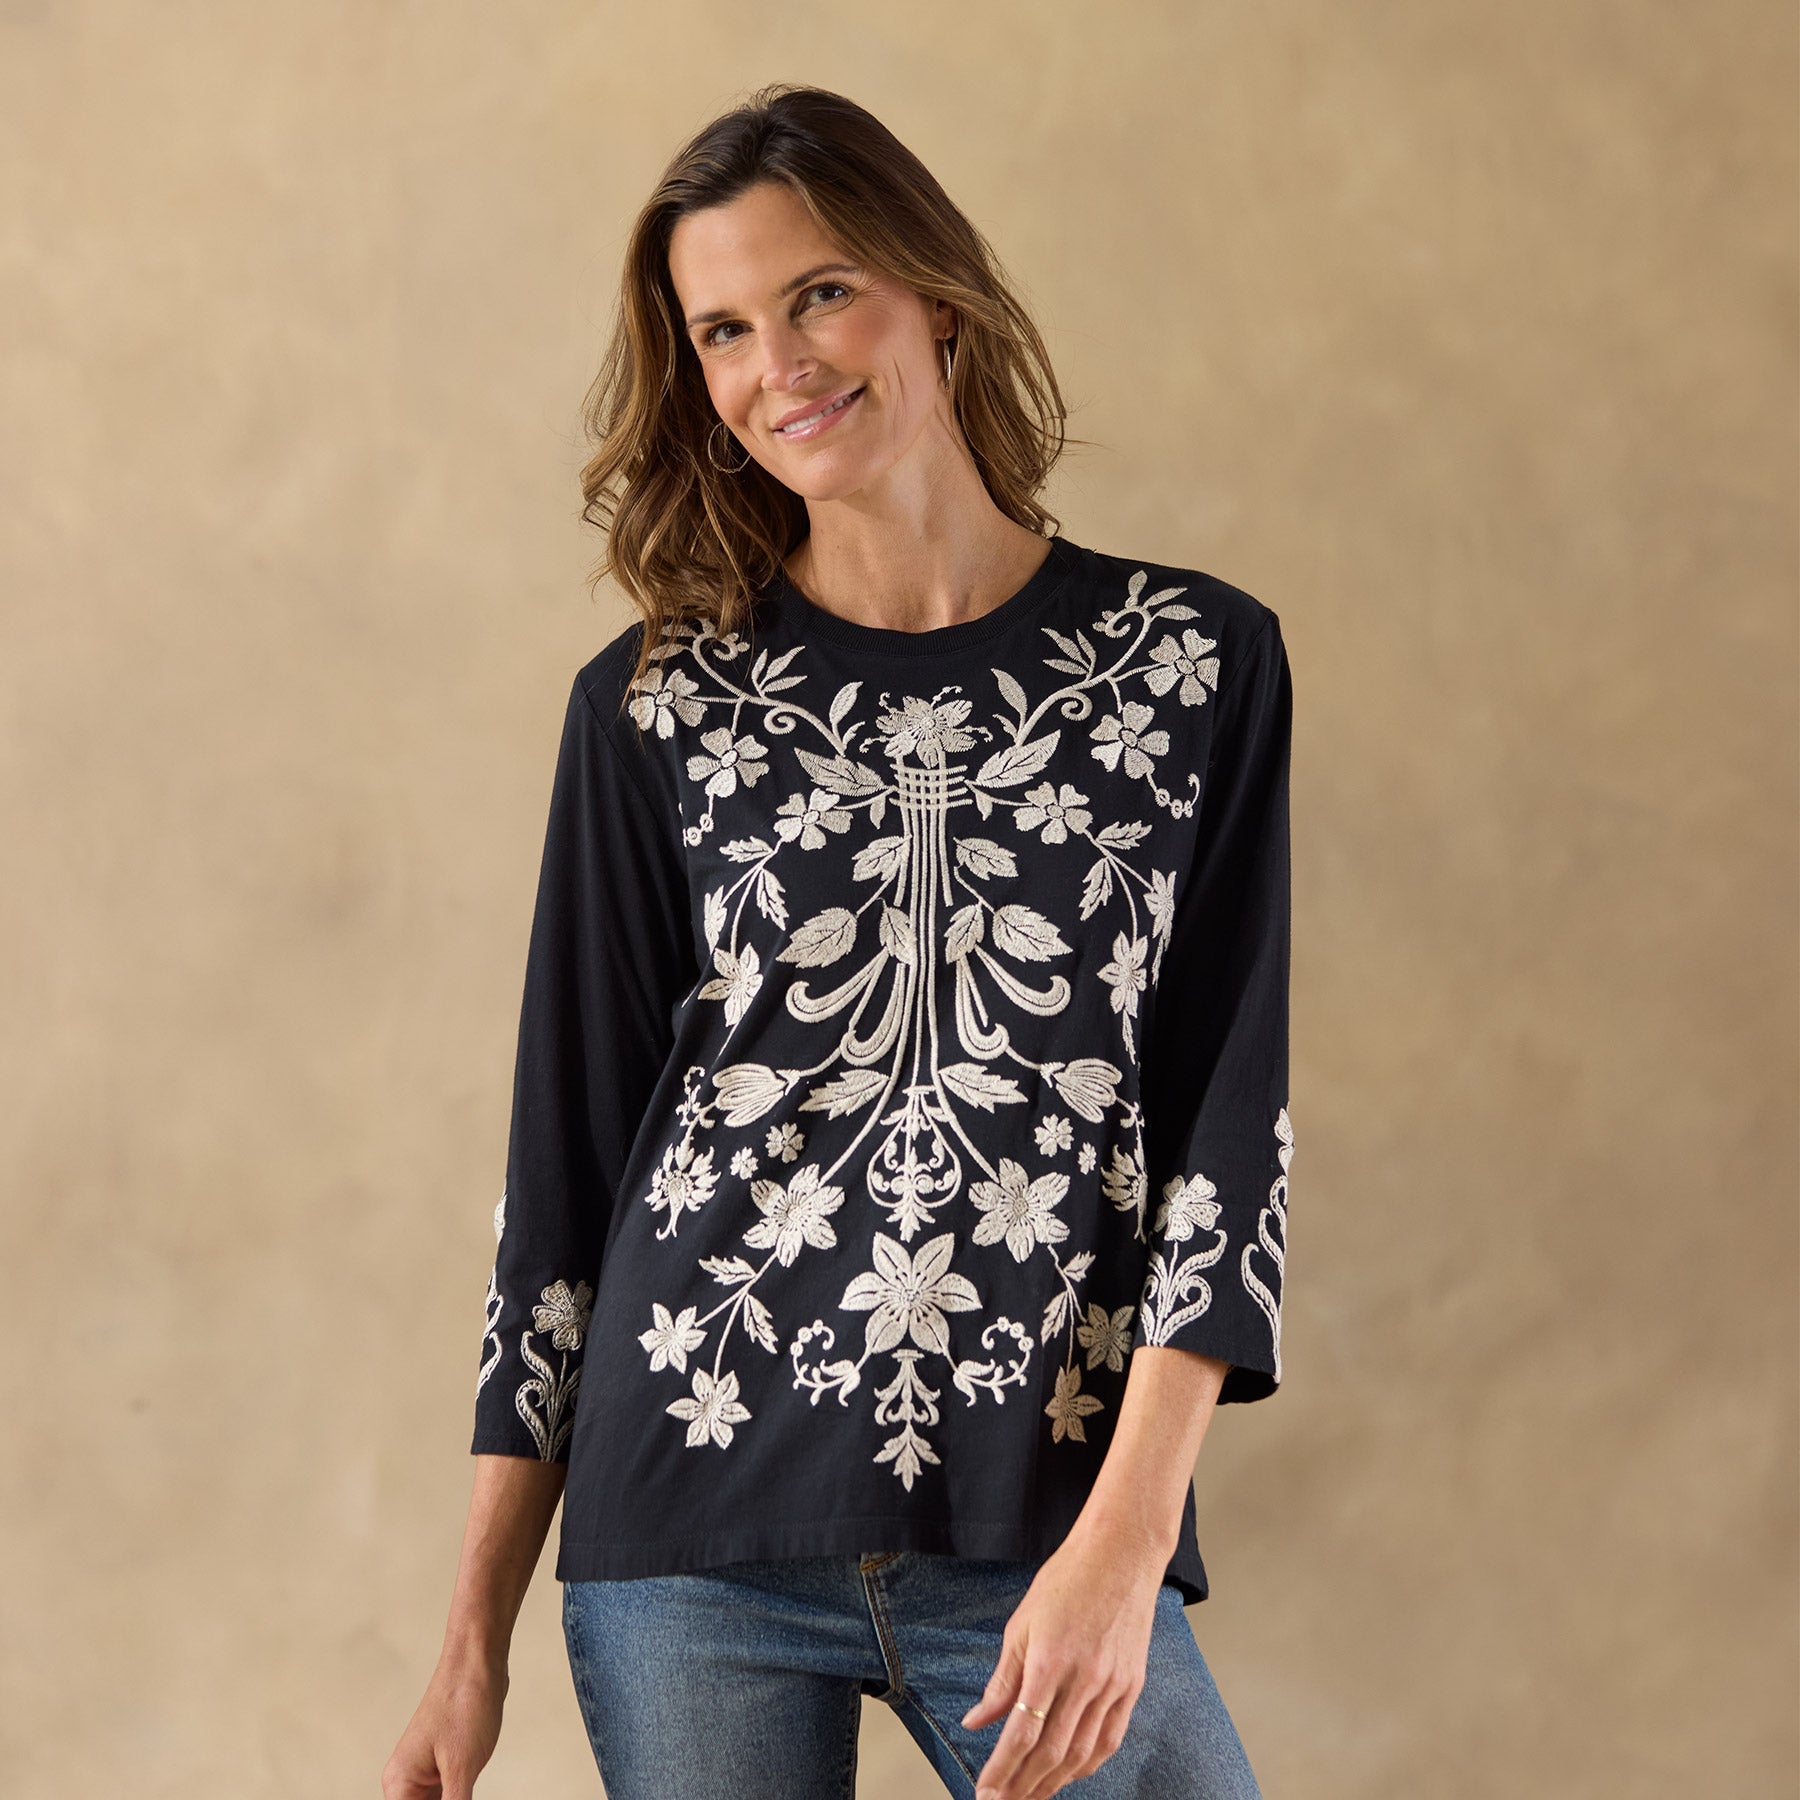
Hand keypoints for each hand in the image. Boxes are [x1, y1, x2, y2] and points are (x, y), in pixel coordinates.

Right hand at [382, 1652, 507, 1799]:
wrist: (479, 1661)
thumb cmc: (465, 1704)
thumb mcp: (462, 1769)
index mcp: (399, 1783)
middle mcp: (407, 1780)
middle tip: (464, 1795)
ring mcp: (428, 1772)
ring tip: (468, 1791)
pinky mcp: (448, 1764)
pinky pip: (449, 1798)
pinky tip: (472, 1795)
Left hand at [959, 1517, 1167, 1799]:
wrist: (1120, 1555)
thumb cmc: (1067, 1580)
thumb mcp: (1022, 1624)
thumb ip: (1002, 1680)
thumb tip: (977, 1721)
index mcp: (1051, 1660)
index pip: (1022, 1731)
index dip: (1002, 1768)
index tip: (984, 1792)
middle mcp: (1085, 1679)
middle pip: (1052, 1752)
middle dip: (1023, 1786)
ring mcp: (1113, 1685)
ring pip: (1082, 1753)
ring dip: (1053, 1783)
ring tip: (1030, 1798)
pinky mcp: (1132, 1686)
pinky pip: (1110, 1739)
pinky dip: (1088, 1764)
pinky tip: (1070, 1775)